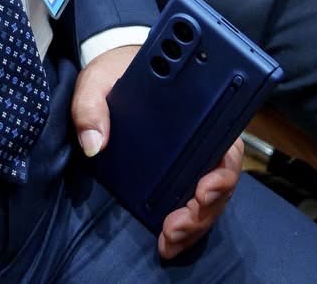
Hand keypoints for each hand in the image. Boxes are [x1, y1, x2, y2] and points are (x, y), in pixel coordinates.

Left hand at [71, 44, 242, 258]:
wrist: (112, 73)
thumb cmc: (114, 73)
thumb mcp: (98, 80)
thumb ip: (91, 105)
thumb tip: (93, 144)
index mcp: (194, 109)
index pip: (224, 143)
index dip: (222, 171)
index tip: (204, 188)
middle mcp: (201, 136)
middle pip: (220, 179)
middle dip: (206, 209)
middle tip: (177, 225)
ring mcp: (190, 158)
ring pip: (210, 199)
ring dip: (195, 224)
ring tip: (171, 239)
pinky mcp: (175, 176)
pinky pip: (191, 205)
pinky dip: (184, 228)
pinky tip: (167, 242)